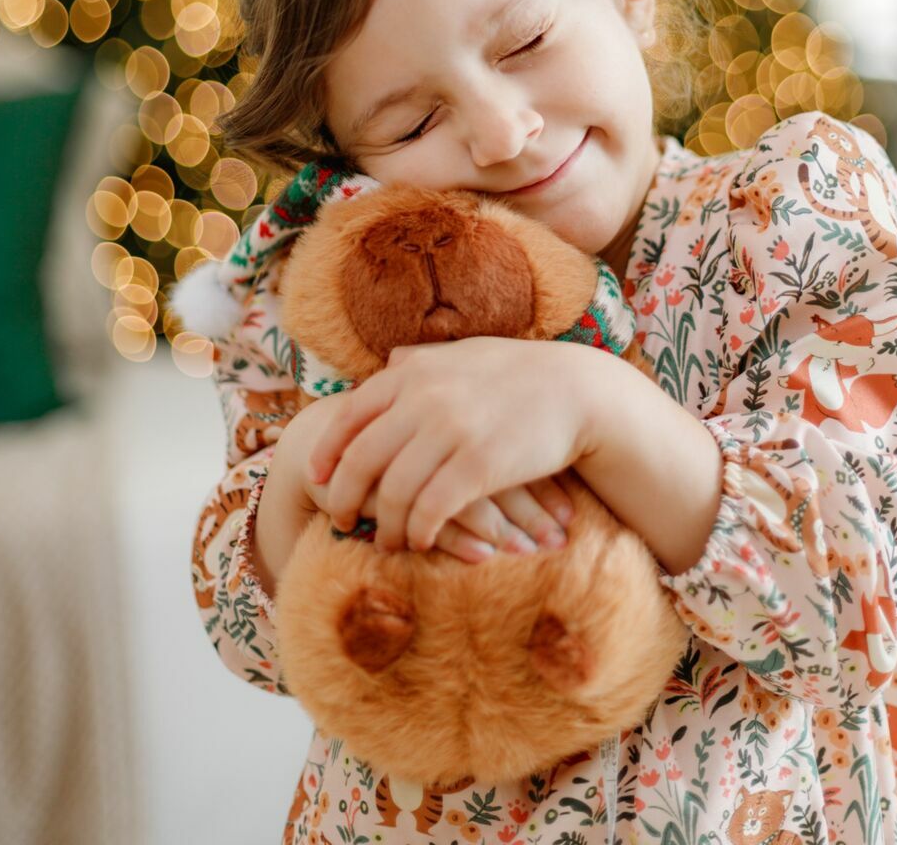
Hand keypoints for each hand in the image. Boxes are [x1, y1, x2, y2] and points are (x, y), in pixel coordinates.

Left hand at [305, 338, 595, 555]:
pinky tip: (421, 541)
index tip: (317, 478)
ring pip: (393, 492)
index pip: (350, 415)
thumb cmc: (520, 374)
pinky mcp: (478, 466)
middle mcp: (424, 398)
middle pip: (362, 460)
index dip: (328, 452)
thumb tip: (388, 361)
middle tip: (342, 521)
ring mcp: (451, 431)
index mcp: (414, 371)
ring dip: (384, 525)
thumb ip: (422, 360)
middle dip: (345, 497)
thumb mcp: (464, 354)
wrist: (578, 392)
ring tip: (386, 540)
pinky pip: (430, 510)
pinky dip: (418, 532)